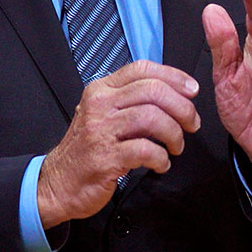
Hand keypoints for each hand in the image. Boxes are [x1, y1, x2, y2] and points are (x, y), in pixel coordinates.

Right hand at [36, 61, 200, 226]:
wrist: (59, 182)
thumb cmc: (89, 149)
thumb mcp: (105, 115)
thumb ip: (132, 101)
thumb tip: (176, 96)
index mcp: (102, 90)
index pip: (142, 69)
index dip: (174, 76)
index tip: (192, 90)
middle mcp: (100, 105)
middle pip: (152, 91)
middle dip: (182, 108)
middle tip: (191, 124)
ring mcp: (101, 130)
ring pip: (152, 118)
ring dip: (174, 134)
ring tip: (175, 147)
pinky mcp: (105, 157)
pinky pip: (145, 150)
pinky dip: (161, 158)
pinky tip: (161, 164)